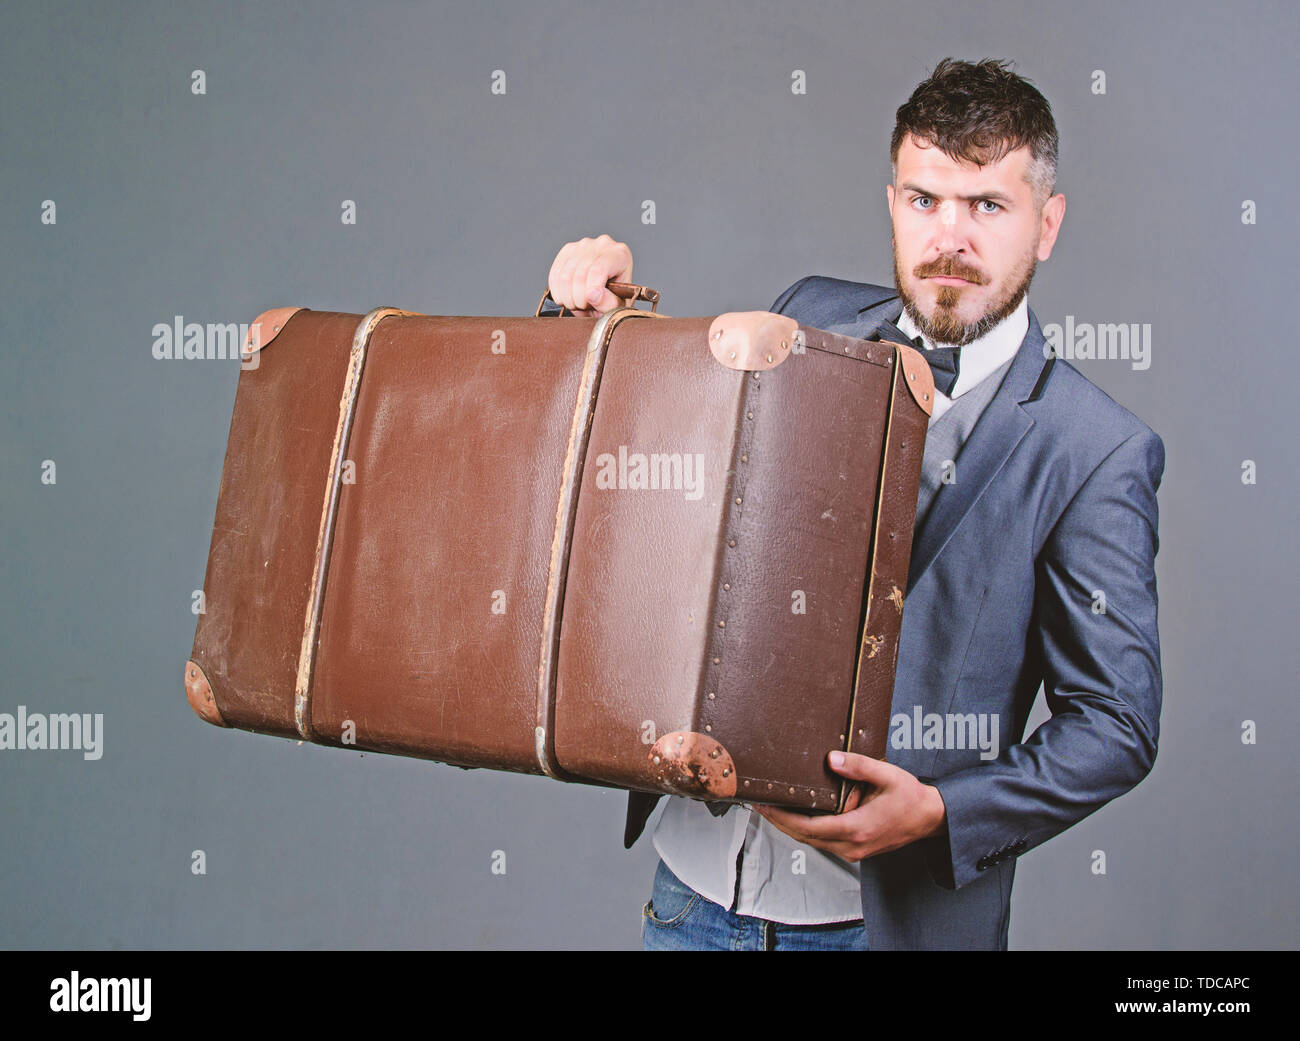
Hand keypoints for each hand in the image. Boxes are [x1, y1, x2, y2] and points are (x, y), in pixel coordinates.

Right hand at [546, 234, 633, 314]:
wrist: (605, 294)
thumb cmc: (614, 299)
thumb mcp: (618, 307)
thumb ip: (609, 303)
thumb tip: (592, 294)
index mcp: (620, 254)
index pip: (598, 270)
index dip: (590, 292)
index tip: (589, 305)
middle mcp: (602, 244)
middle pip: (581, 274)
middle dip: (579, 299)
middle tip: (584, 308)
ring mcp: (583, 245)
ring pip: (565, 276)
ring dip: (567, 297)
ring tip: (577, 304)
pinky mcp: (567, 250)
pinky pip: (555, 274)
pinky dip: (557, 292)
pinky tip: (566, 298)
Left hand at [753, 751, 946, 863]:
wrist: (931, 819)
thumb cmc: (910, 797)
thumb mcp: (887, 775)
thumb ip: (859, 766)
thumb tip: (831, 759)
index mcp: (856, 828)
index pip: (807, 828)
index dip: (782, 817)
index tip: (764, 805)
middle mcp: (852, 845)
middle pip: (804, 837)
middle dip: (779, 822)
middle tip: (758, 804)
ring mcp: (853, 850)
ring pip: (812, 841)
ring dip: (790, 827)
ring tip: (772, 808)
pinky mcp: (855, 849)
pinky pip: (823, 841)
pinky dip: (805, 830)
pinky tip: (796, 815)